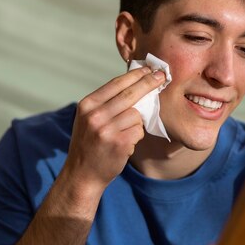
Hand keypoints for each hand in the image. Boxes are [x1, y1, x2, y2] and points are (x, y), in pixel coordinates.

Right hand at [65, 67, 165, 191]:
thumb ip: (107, 103)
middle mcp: (95, 115)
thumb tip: (136, 83)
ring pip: (137, 114)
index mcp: (87, 105)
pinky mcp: (119, 143)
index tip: (149, 69)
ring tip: (125, 132)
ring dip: (137, 122)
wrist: (82, 174)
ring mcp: (106, 129)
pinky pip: (138, 131)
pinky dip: (136, 135)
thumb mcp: (89, 119)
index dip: (135, 75)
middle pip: (130, 94)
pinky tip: (125, 143)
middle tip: (162, 77)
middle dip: (149, 83)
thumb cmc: (90, 144)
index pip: (116, 84)